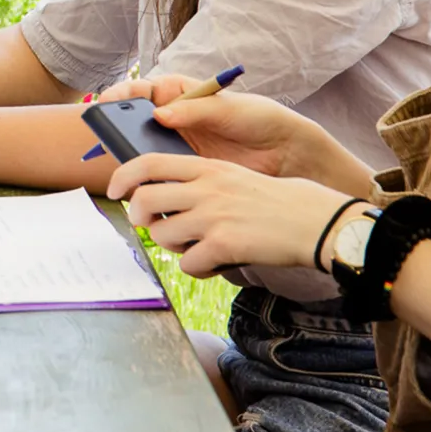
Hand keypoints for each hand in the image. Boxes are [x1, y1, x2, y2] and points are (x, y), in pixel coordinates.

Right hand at [99, 75, 337, 179]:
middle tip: (106, 133)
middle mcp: (174, 119)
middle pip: (134, 120)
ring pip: (142, 148)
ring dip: (130, 154)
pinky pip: (158, 173)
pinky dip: (148, 178)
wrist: (288, 156)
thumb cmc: (262, 121)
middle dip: (117, 125)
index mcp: (182, 94)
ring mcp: (177, 146)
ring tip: (122, 161)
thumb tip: (159, 113)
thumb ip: (195, 110)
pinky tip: (142, 182)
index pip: (143, 90)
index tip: (107, 101)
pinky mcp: (184, 170)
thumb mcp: (231, 109)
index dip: (122, 94)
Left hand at [106, 154, 354, 277]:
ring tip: (194, 247)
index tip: (116, 190)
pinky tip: (214, 263)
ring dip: (172, 246)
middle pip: (144, 201)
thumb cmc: (274, 203)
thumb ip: (199, 183)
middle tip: (151, 227)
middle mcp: (206, 189)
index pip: (148, 163)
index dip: (123, 177)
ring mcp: (214, 216)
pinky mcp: (224, 245)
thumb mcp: (234, 178)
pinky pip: (187, 263)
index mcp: (208, 168)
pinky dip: (196, 268)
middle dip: (139, 219)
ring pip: (162, 235)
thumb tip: (161, 198)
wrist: (314, 222)